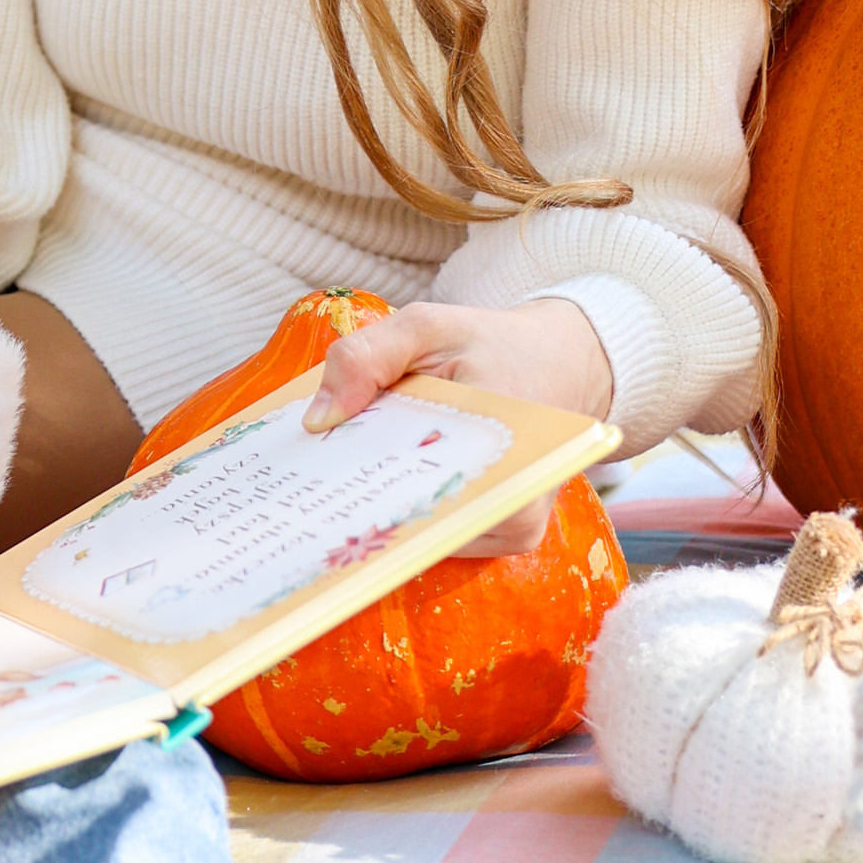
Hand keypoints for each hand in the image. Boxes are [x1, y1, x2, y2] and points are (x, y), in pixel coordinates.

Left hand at [304, 295, 612, 559]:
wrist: (558, 362)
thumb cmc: (492, 344)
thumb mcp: (428, 326)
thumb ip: (370, 356)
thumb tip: (319, 418)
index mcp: (507, 458)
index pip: (419, 497)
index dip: (358, 495)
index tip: (307, 488)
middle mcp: (516, 511)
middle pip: (417, 527)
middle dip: (360, 504)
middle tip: (304, 487)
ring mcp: (511, 530)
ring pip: (423, 536)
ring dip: (378, 509)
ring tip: (330, 483)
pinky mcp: (504, 536)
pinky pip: (437, 532)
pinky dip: (402, 508)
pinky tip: (368, 485)